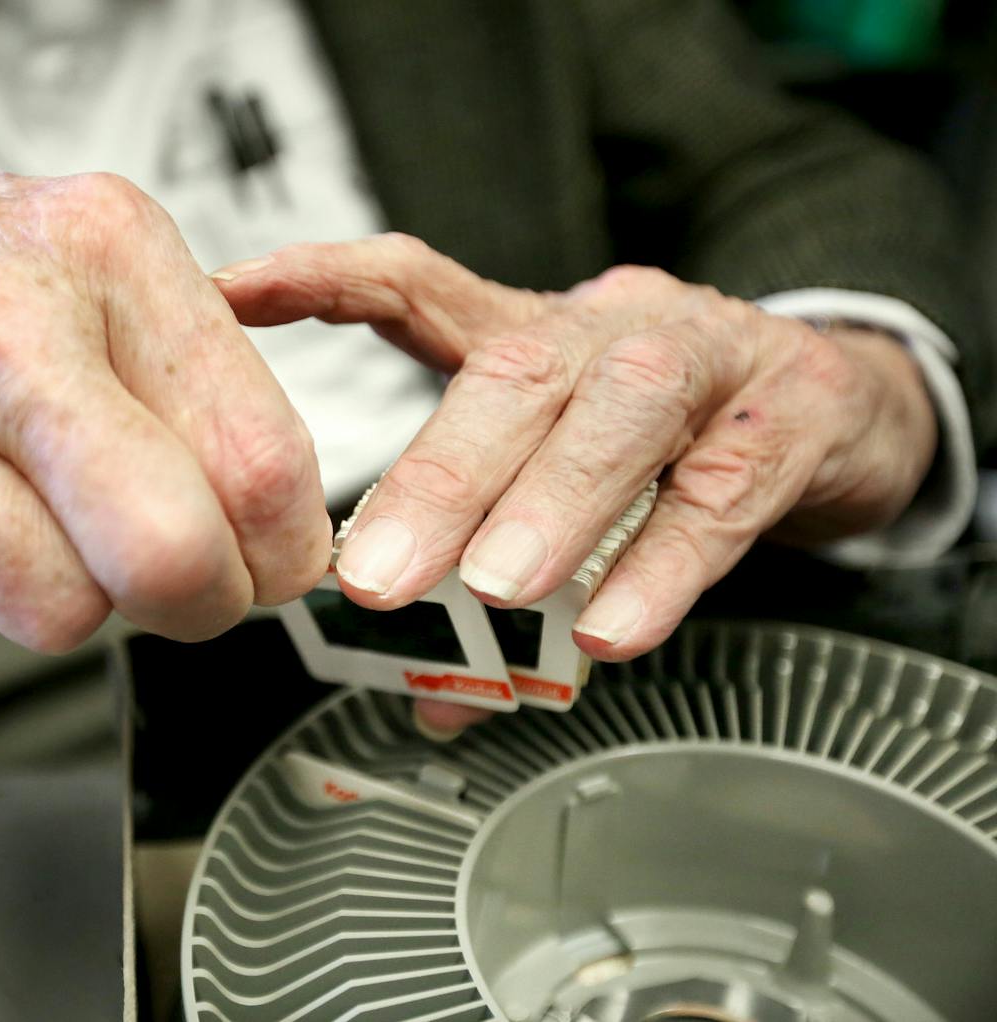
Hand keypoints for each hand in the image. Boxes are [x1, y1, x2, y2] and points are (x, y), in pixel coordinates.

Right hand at [0, 145, 332, 647]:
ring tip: (56, 519)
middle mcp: (2, 328)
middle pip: (168, 554)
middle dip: (206, 600)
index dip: (288, 547)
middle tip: (196, 578)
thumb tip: (285, 539)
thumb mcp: (112, 268)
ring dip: (85, 596)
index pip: (256, 458)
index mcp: (106, 253)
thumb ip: (210, 389)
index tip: (279, 557)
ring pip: (66, 614)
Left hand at [213, 235, 937, 733]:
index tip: (234, 293)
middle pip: (519, 373)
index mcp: (534, 333)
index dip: (326, 279)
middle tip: (371, 576)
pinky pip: (725, 488)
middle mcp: (611, 327)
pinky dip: (664, 561)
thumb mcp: (574, 484)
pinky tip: (610, 624)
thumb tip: (429, 695)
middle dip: (441, 475)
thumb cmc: (674, 436)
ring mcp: (709, 358)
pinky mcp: (792, 417)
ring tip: (492, 588)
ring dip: (551, 502)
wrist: (835, 403)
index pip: (419, 281)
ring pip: (624, 411)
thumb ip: (496, 579)